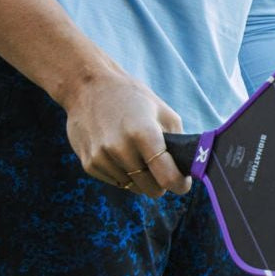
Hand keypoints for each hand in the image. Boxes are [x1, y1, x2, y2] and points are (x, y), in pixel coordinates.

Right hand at [60, 70, 190, 196]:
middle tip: (160, 167)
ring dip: (140, 177)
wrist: (88, 87)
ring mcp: (102, 157)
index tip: (182, 182)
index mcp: (144, 133)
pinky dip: (123, 174)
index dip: (180, 184)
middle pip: (152, 189)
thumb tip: (186, 169)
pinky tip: (119, 153)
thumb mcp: (163, 112)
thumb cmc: (132, 98)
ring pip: (133, 187)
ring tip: (136, 153)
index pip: (167, 177)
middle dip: (160, 182)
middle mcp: (120, 148)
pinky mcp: (89, 164)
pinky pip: (116, 182)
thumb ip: (178, 143)